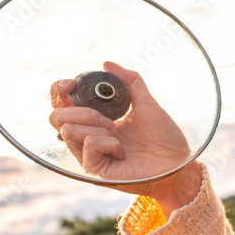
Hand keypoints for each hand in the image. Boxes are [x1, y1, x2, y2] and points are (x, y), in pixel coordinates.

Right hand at [49, 62, 201, 213]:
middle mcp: (89, 137)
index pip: (63, 105)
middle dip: (79, 110)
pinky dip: (107, 143)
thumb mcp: (147, 104)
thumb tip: (107, 63)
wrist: (178, 164)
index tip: (71, 83)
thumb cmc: (165, 139)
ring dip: (94, 124)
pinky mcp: (95, 170)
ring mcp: (90, 155)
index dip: (59, 92)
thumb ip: (130, 82)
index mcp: (96, 121)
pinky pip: (88, 145)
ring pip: (67, 130)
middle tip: (108, 118)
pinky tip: (122, 152)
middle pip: (56, 117)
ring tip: (117, 131)